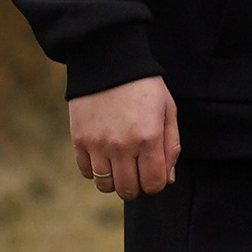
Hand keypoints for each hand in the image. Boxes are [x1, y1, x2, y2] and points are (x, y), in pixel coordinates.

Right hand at [68, 75, 180, 200]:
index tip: (154, 173)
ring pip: (105, 186)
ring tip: (120, 165)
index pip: (154, 184)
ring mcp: (98, 144)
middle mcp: (122, 146)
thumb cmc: (144, 86)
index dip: (157, 183)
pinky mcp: (79, 140)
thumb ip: (171, 146)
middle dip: (137, 186)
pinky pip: (86, 172)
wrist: (108, 61)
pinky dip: (96, 170)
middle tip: (137, 170)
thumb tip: (167, 179)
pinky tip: (103, 155)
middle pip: (129, 190)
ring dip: (115, 181)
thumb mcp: (168, 110)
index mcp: (149, 138)